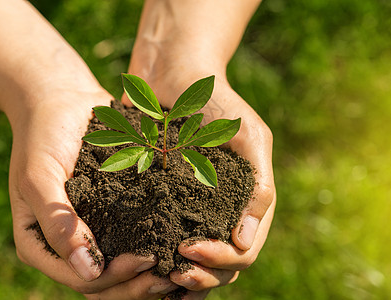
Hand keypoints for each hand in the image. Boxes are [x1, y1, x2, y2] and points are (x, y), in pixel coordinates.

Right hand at [8, 88, 178, 297]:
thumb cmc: (43, 136)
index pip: (80, 279)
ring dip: (148, 274)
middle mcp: (66, 244)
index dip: (114, 278)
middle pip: (104, 283)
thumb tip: (89, 272)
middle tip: (171, 273)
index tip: (145, 259)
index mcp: (41, 243)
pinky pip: (130, 240)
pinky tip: (178, 244)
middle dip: (136, 284)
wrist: (61, 101)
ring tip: (180, 267)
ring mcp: (89, 230)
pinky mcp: (109, 214)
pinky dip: (153, 247)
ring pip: (120, 269)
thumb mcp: (40, 178)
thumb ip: (57, 223)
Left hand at [122, 66, 275, 298]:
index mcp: (248, 203)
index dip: (220, 259)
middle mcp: (223, 214)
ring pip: (197, 264)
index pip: (243, 251)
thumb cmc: (217, 103)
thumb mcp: (249, 138)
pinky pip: (167, 244)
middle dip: (201, 275)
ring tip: (161, 282)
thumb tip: (245, 240)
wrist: (175, 77)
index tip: (188, 249)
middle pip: (222, 267)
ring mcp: (196, 212)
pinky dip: (162, 264)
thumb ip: (258, 187)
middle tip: (174, 272)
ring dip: (182, 280)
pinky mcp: (166, 205)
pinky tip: (146, 270)